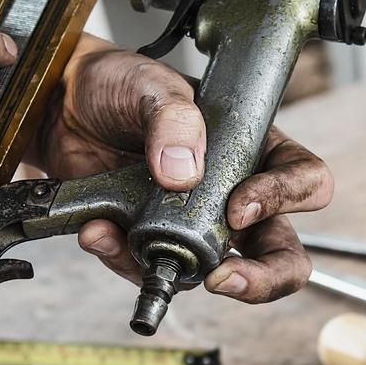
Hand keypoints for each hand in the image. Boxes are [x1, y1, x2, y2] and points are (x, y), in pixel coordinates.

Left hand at [32, 37, 332, 301]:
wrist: (61, 102)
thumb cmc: (122, 84)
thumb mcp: (151, 85)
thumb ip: (174, 119)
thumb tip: (182, 172)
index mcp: (255, 148)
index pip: (304, 182)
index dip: (282, 200)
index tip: (238, 207)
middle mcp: (234, 193)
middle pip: (281, 253)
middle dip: (265, 278)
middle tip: (226, 279)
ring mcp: (194, 224)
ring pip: (218, 274)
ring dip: (175, 271)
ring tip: (126, 239)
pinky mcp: (150, 242)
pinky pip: (151, 270)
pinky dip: (122, 259)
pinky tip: (97, 231)